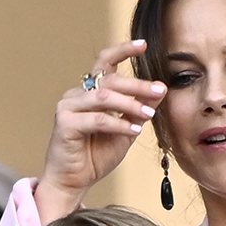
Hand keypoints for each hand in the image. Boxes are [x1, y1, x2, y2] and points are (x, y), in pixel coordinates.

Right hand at [35, 40, 166, 222]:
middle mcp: (77, 94)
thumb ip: (139, 111)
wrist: (74, 181)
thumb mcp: (126, 130)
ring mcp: (68, 107)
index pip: (105, 64)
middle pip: (110, 80)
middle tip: (159, 90)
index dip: (123, 51)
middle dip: (138, 85)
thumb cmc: (97, 155)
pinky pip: (97, 119)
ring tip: (149, 114)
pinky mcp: (64, 123)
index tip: (143, 44)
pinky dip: (119, 123)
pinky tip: (135, 130)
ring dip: (130, 104)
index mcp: (91, 92)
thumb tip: (160, 90)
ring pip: (104, 97)